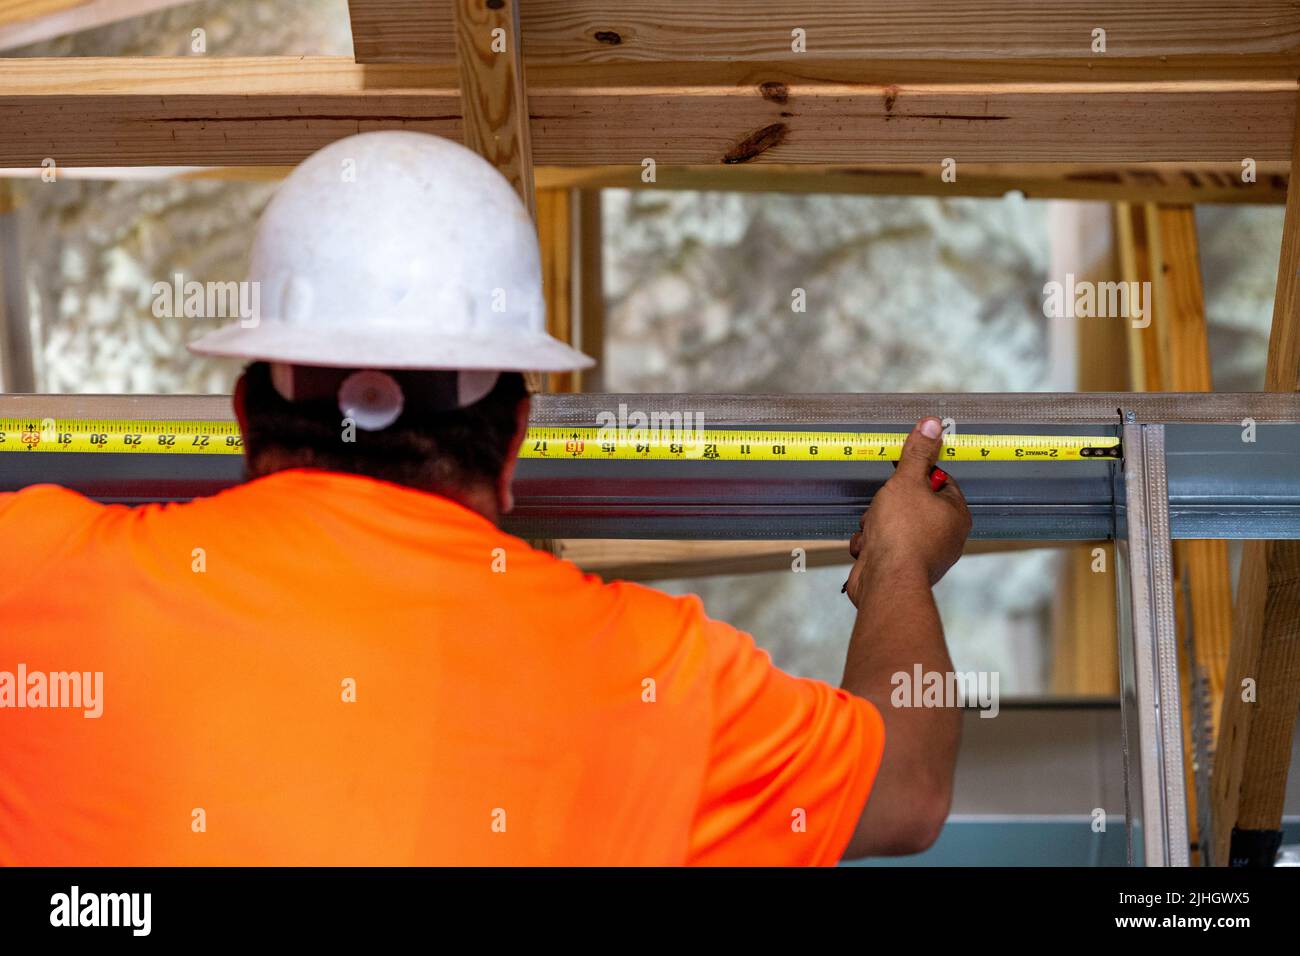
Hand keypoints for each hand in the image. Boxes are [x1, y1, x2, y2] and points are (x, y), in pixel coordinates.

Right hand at [844, 417, 971, 605]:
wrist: (885, 582)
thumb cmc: (902, 534)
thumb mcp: (907, 481)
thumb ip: (917, 453)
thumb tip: (932, 424)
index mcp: (955, 514)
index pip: (940, 479)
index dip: (916, 473)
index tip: (900, 473)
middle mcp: (945, 536)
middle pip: (912, 502)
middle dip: (888, 502)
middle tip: (884, 505)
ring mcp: (923, 554)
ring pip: (892, 523)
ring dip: (875, 523)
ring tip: (875, 529)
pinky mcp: (901, 568)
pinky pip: (882, 545)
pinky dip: (870, 544)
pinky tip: (868, 548)